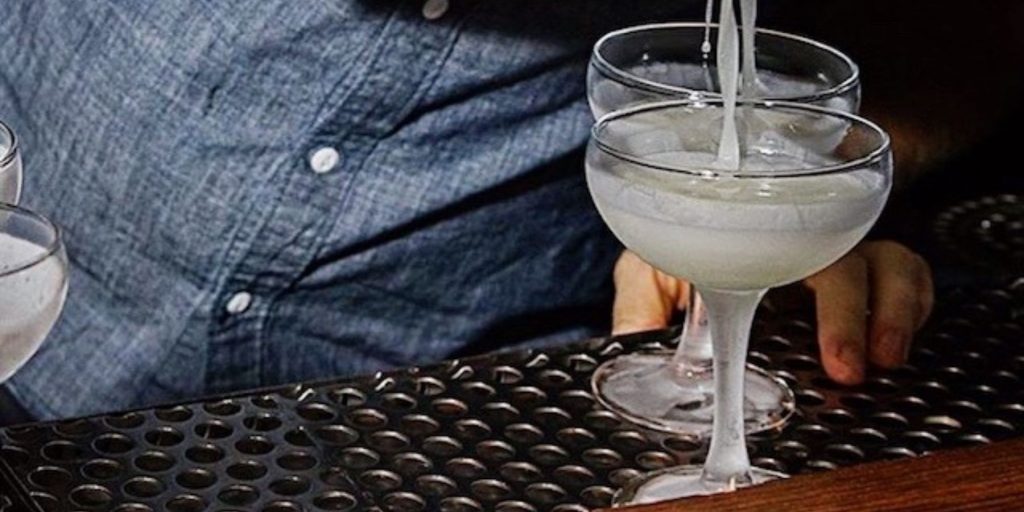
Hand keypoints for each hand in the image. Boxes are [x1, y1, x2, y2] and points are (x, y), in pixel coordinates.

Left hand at [611, 241, 933, 384]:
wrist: (716, 218)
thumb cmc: (689, 243)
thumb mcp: (653, 269)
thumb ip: (642, 305)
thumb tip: (627, 347)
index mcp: (749, 234)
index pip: (773, 243)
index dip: (775, 281)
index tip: (777, 323)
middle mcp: (800, 240)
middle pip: (840, 257)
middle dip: (846, 313)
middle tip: (842, 367)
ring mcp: (840, 251)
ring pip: (888, 260)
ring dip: (893, 309)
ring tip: (884, 358)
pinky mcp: (871, 269)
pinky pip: (909, 273)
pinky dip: (914, 303)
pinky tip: (899, 342)